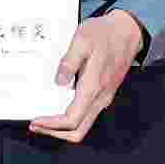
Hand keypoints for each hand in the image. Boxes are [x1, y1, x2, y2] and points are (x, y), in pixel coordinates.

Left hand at [33, 8, 147, 142]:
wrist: (128, 31)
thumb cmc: (105, 33)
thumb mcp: (82, 39)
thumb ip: (69, 62)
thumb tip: (59, 82)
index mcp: (93, 87)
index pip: (72, 119)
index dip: (52, 125)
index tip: (36, 121)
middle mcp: (100, 97)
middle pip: (78, 131)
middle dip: (55, 132)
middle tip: (36, 126)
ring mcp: (103, 97)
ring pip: (83, 125)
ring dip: (62, 128)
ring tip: (44, 119)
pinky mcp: (103, 94)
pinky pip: (86, 115)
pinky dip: (70, 118)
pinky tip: (58, 106)